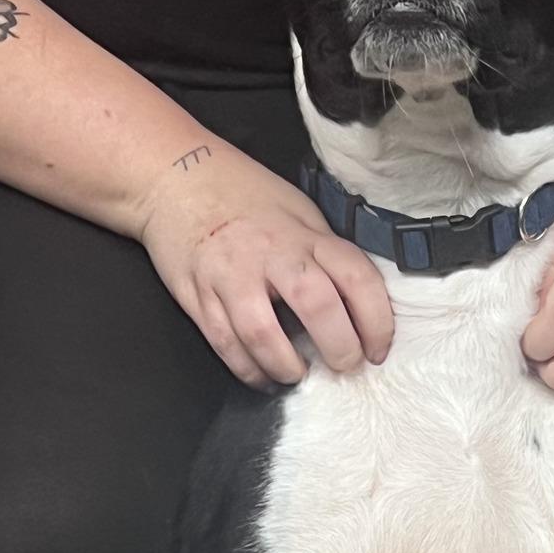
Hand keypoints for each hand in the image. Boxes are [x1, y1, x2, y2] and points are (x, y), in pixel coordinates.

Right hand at [139, 141, 391, 389]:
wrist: (175, 176)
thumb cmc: (247, 198)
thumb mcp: (299, 213)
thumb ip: (325, 254)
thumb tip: (357, 307)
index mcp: (305, 235)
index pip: (356, 277)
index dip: (377, 321)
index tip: (378, 350)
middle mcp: (270, 254)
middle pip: (316, 306)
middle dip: (339, 348)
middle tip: (344, 366)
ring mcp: (230, 276)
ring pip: (263, 335)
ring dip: (287, 367)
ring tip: (298, 374)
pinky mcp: (197, 295)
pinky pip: (225, 343)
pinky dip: (248, 370)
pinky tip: (263, 376)